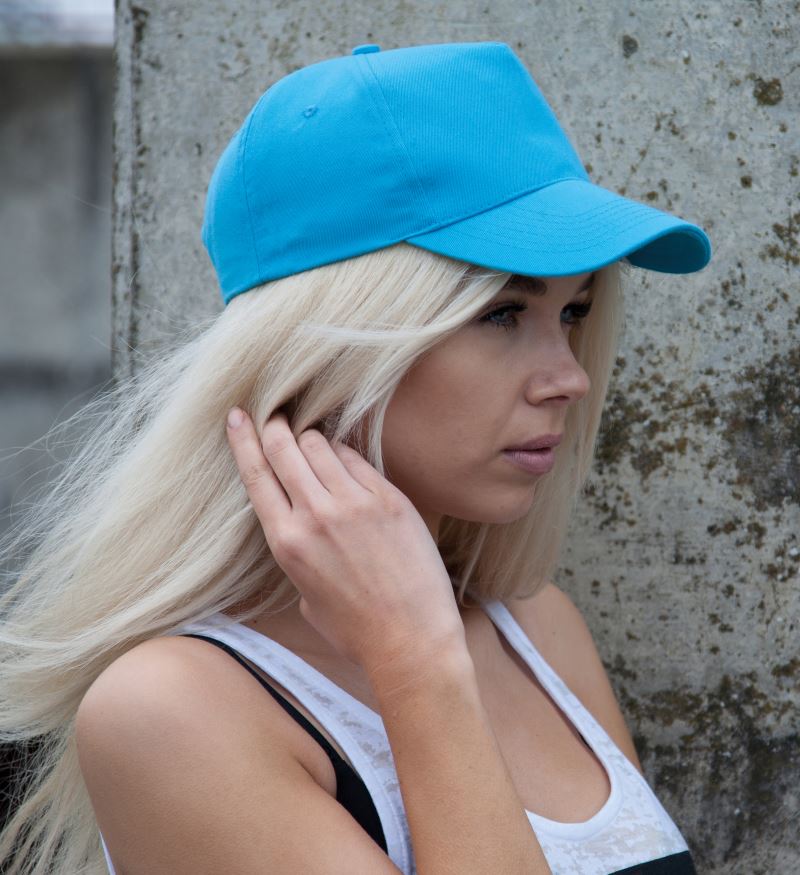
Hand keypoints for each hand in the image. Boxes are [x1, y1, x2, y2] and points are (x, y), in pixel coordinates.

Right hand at [224, 407, 465, 674]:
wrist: (411, 639)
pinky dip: (345, 453)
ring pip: (321, 445)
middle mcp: (315, 516)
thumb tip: (304, 526)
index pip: (255, 474)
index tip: (237, 415)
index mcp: (286, 542)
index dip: (243, 438)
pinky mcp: (389, 499)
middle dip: (276, 425)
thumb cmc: (355, 629)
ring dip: (312, 438)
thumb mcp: (306, 595)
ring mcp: (354, 504)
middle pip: (284, 447)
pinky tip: (346, 458)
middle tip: (277, 413)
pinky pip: (357, 459)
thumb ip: (298, 552)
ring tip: (314, 442)